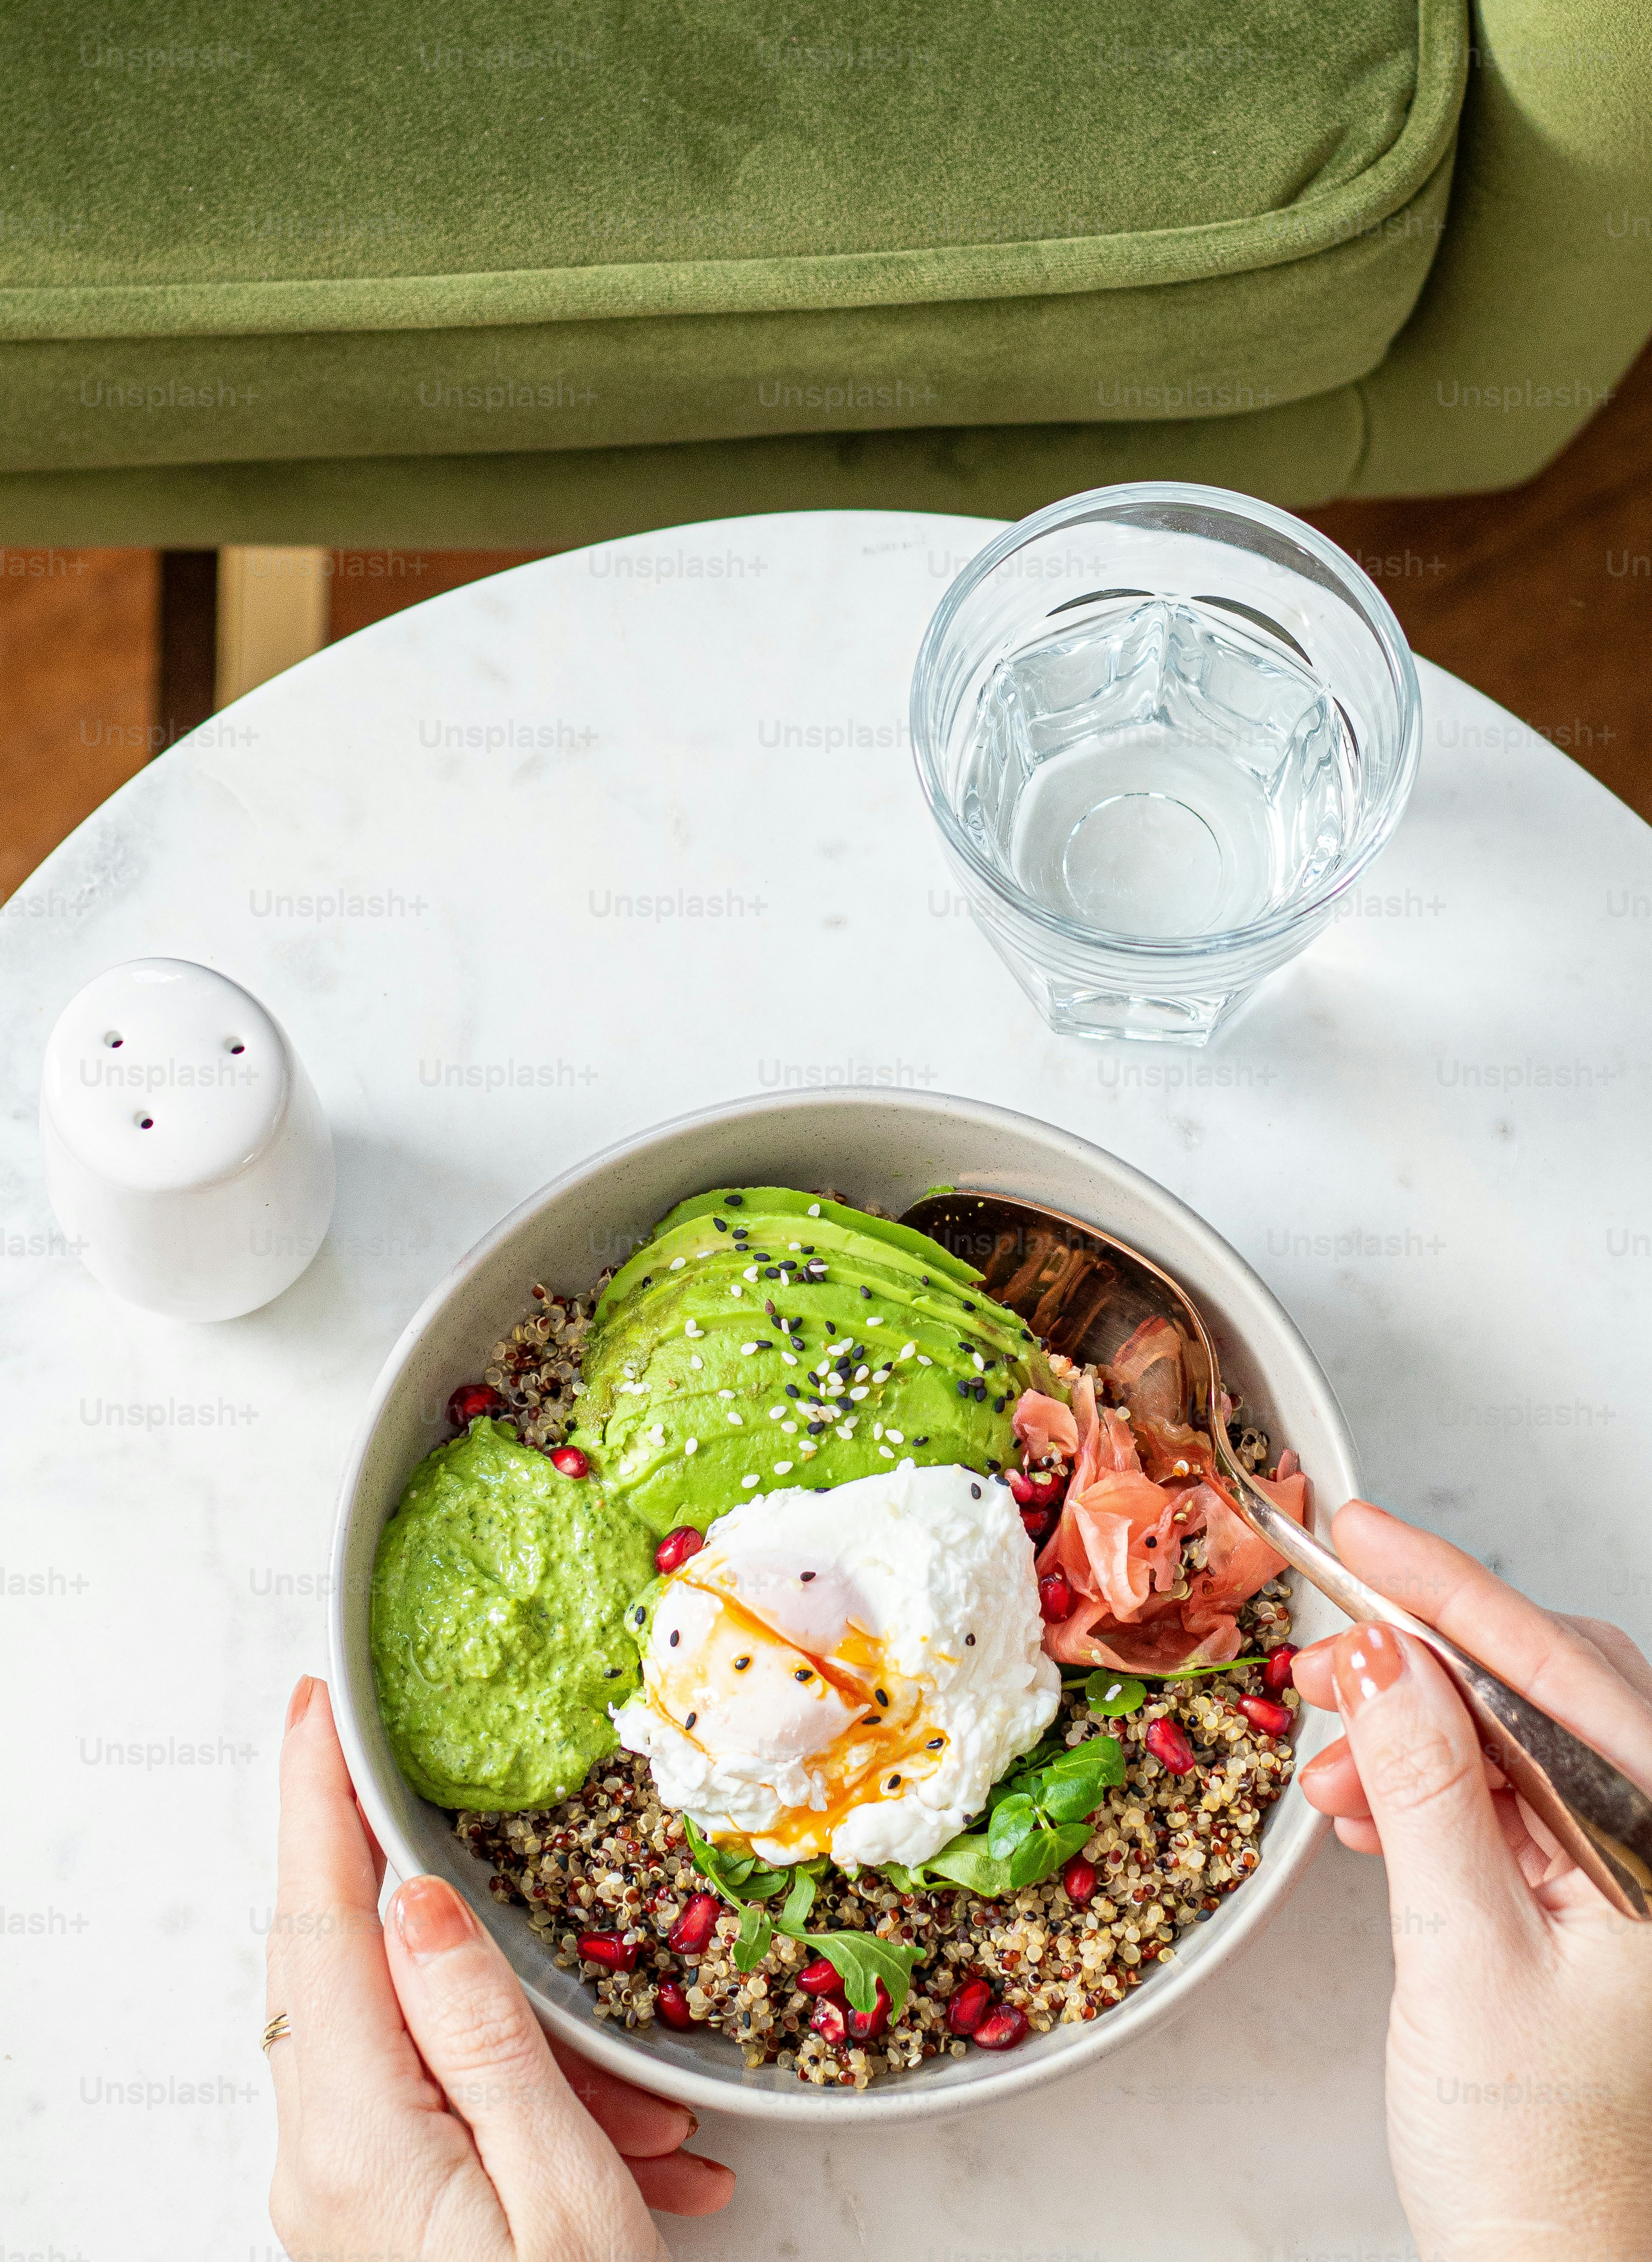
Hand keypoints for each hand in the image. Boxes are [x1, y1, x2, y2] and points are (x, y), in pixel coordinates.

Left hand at [266, 1676, 733, 2260]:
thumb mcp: (559, 2192)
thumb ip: (483, 2035)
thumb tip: (414, 1903)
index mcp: (355, 2138)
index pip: (318, 1922)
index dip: (313, 1798)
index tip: (312, 1702)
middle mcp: (323, 2161)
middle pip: (363, 1975)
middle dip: (458, 1927)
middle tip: (505, 1858)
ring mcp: (346, 2196)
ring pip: (426, 2048)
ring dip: (536, 2055)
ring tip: (644, 2128)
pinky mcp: (380, 2222)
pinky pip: (446, 2115)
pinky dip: (537, 2114)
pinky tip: (635, 2163)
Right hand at [1294, 1501, 1651, 2261]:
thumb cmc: (1541, 2164)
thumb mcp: (1465, 1956)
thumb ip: (1429, 1792)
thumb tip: (1388, 1661)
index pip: (1554, 1674)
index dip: (1448, 1588)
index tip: (1361, 1532)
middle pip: (1543, 1689)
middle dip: (1424, 1655)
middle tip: (1326, 1646)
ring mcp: (1624, 1875)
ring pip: (1512, 1741)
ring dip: (1411, 1729)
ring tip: (1329, 1758)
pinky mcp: (1578, 1903)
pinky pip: (1500, 1800)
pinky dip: (1422, 1786)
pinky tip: (1366, 1808)